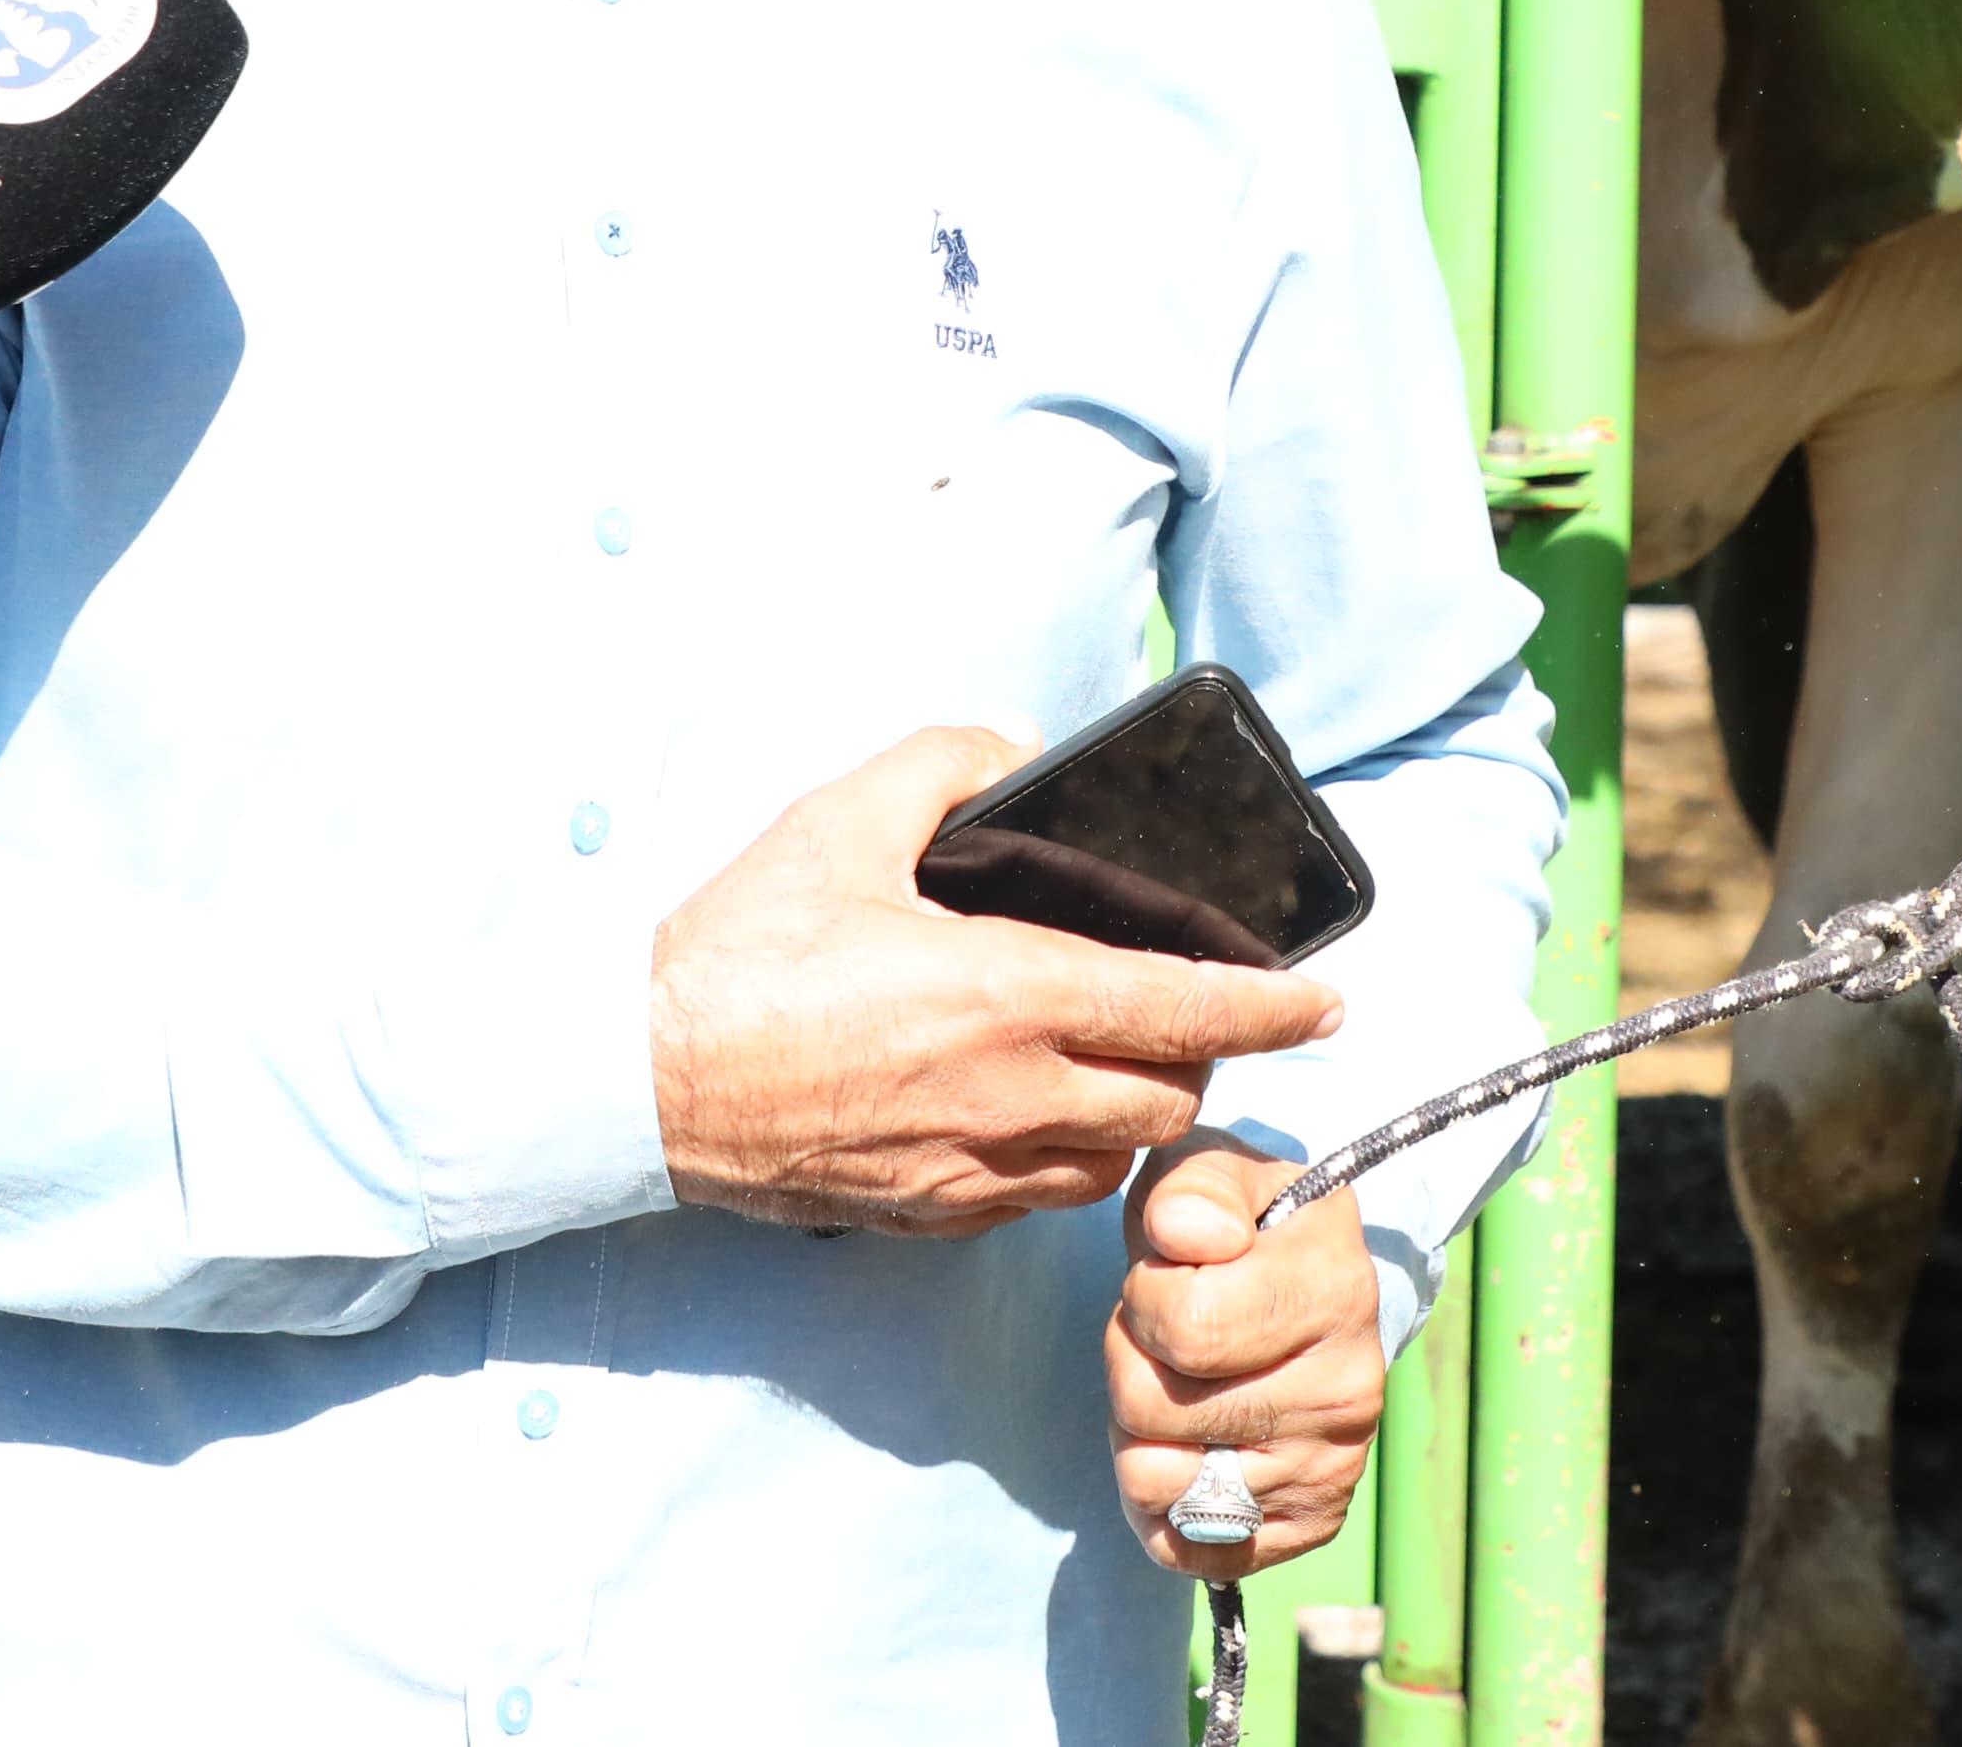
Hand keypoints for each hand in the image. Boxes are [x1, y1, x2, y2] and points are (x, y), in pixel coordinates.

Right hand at [650, 727, 1344, 1237]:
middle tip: (1192, 1012)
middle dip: (1201, 1056)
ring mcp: (970, 1167)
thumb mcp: (841, 818)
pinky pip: (1041, 1198)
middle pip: (1169, 1095)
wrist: (635, 1083)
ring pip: (1115, 1159)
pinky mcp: (928, 1213)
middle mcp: (1008, 1094)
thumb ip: (945, 764)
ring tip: (1118, 1062)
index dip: (1272, 1010)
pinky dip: (1067, 1158)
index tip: (1327, 1005)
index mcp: (1006, 994)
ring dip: (1138, 1112)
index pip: (1184, 1008)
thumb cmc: (735, 956)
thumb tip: (1012, 748)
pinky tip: (1034, 1111)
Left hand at [1108, 1134, 1383, 1580]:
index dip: (1145, 1296)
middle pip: (1156, 1409)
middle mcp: (1353, 1383)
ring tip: (1180, 1387)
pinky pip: (1183, 1544)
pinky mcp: (1310, 1525)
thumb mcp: (1206, 1175)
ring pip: (1158, 1480)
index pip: (1183, 1324)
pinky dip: (1160, 1503)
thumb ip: (1187, 1189)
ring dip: (1139, 1433)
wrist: (1301, 1292)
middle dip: (1132, 1363)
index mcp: (1336, 1282)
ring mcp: (1336, 1463)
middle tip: (1170, 1338)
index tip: (1173, 1275)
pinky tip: (1190, 1447)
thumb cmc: (1234, 1230)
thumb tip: (1189, 1236)